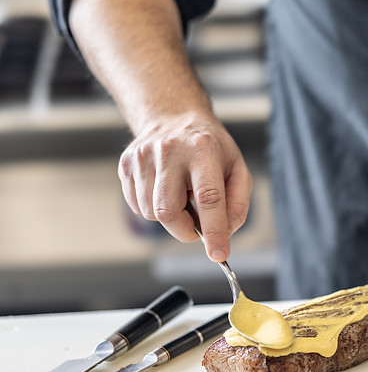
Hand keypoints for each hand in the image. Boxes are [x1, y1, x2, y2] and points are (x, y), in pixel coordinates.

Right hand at [118, 112, 252, 261]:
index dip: (214, 231)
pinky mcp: (126, 164)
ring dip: (170, 217)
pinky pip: (137, 206)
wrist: (174, 117)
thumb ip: (237, 205)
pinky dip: (154, 208)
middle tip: (197, 227)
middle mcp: (169, 150)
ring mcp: (143, 156)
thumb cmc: (210, 148)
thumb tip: (224, 235)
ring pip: (151, 213)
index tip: (219, 255)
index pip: (208, 198)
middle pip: (168, 212)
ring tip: (181, 195)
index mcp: (203, 149)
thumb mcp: (237, 169)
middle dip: (185, 231)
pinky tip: (165, 190)